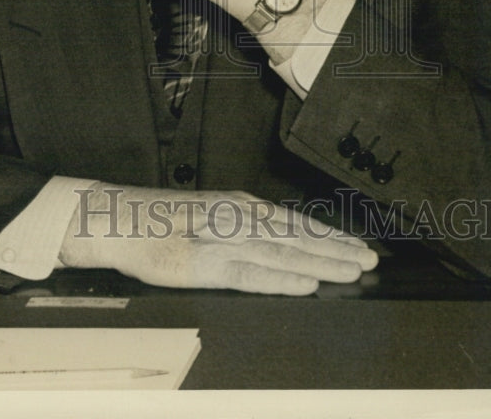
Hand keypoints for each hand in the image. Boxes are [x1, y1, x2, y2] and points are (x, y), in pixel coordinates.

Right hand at [59, 182, 377, 294]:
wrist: (118, 219)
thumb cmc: (161, 219)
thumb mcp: (209, 210)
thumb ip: (241, 222)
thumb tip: (280, 237)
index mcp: (239, 205)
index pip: (294, 222)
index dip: (329, 236)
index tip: (358, 246)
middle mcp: (237, 217)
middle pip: (297, 236)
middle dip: (337, 248)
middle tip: (372, 260)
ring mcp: (222, 239)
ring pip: (283, 252)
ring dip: (322, 262)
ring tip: (353, 271)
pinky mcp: (205, 263)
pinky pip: (250, 274)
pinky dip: (282, 279)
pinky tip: (307, 284)